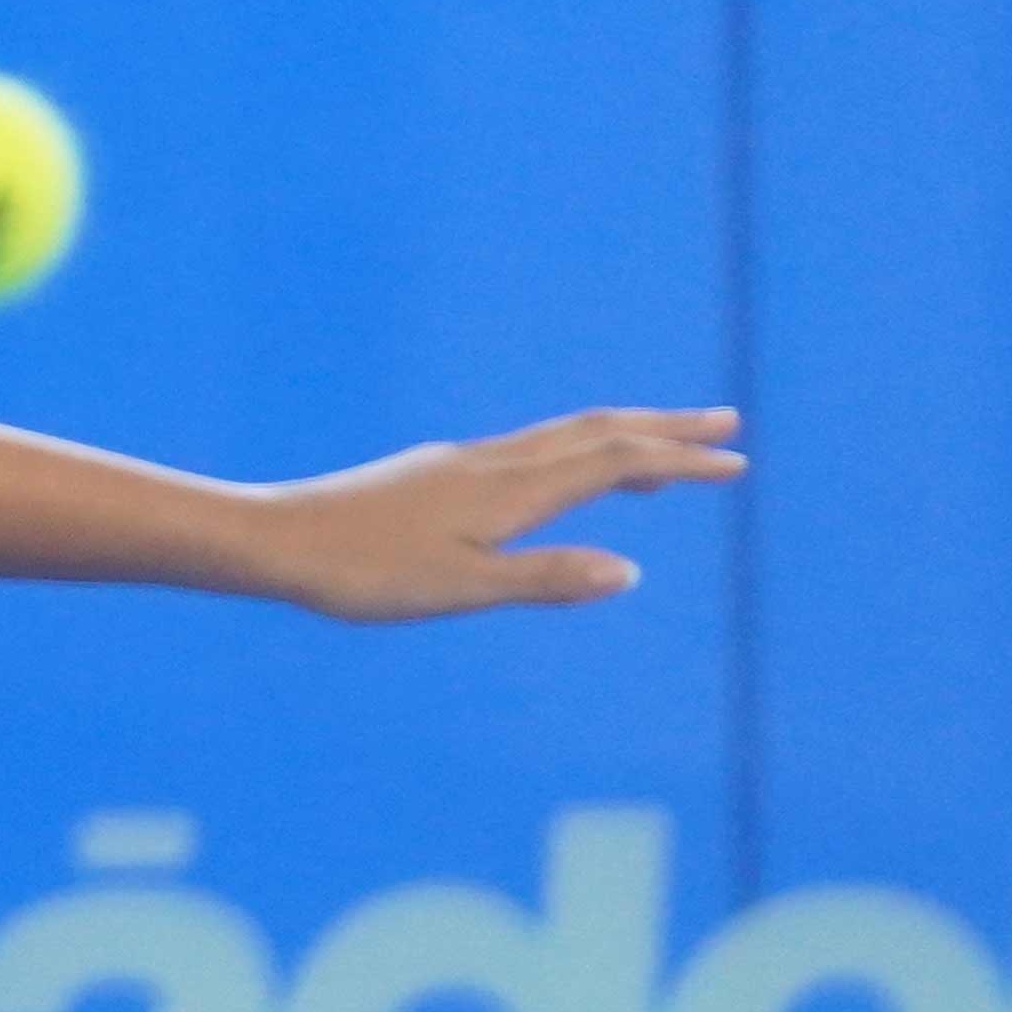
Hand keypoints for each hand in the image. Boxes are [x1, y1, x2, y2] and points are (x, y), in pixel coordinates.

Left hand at [240, 406, 744, 621]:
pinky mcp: (435, 474)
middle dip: (665, 428)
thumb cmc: (363, 575)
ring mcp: (463, 464)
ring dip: (621, 436)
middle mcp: (494, 464)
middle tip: (727, 423)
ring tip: (663, 450)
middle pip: (596, 432)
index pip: (614, 461)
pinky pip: (527, 450)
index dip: (677, 460)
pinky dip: (571, 451)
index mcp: (511, 491)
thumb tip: (630, 571)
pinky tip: (560, 475)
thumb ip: (545, 578)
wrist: (276, 540)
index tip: (735, 463)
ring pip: (560, 437)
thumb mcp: (461, 588)